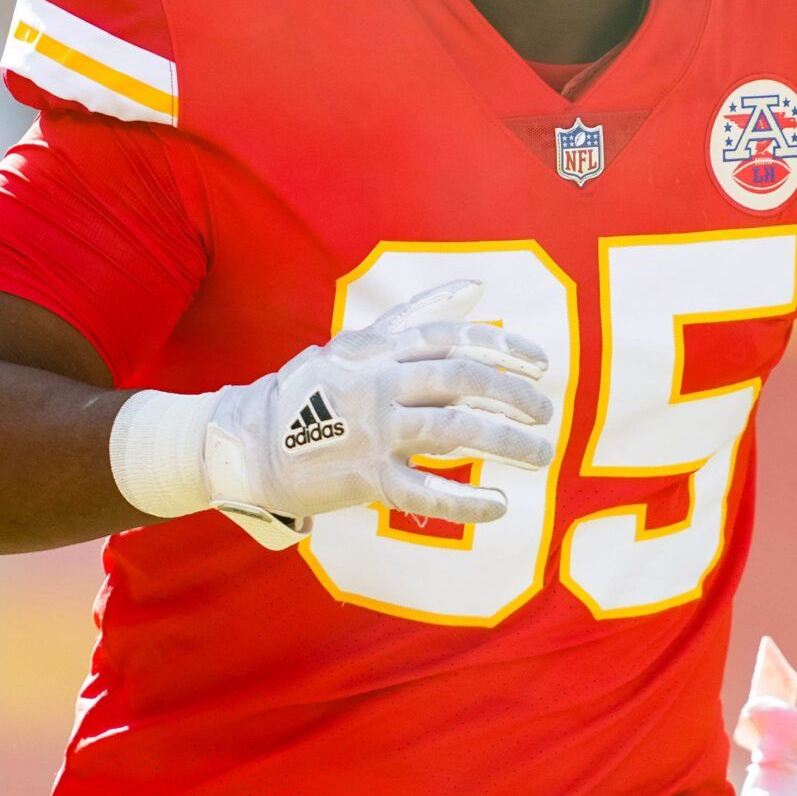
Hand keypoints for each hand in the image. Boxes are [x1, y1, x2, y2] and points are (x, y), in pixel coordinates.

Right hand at [202, 280, 557, 545]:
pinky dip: (467, 502)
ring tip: (540, 455)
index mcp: (380, 348)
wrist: (250, 443)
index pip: (454, 339)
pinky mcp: (363, 478)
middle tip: (545, 415)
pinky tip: (499, 506)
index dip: (504, 349)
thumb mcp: (360, 343)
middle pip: (463, 382)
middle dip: (515, 397)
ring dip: (507, 443)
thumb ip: (419, 317)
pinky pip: (425, 493)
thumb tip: (475, 289)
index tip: (542, 365)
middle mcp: (379, 384)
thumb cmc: (316, 391)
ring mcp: (372, 431)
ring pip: (454, 431)